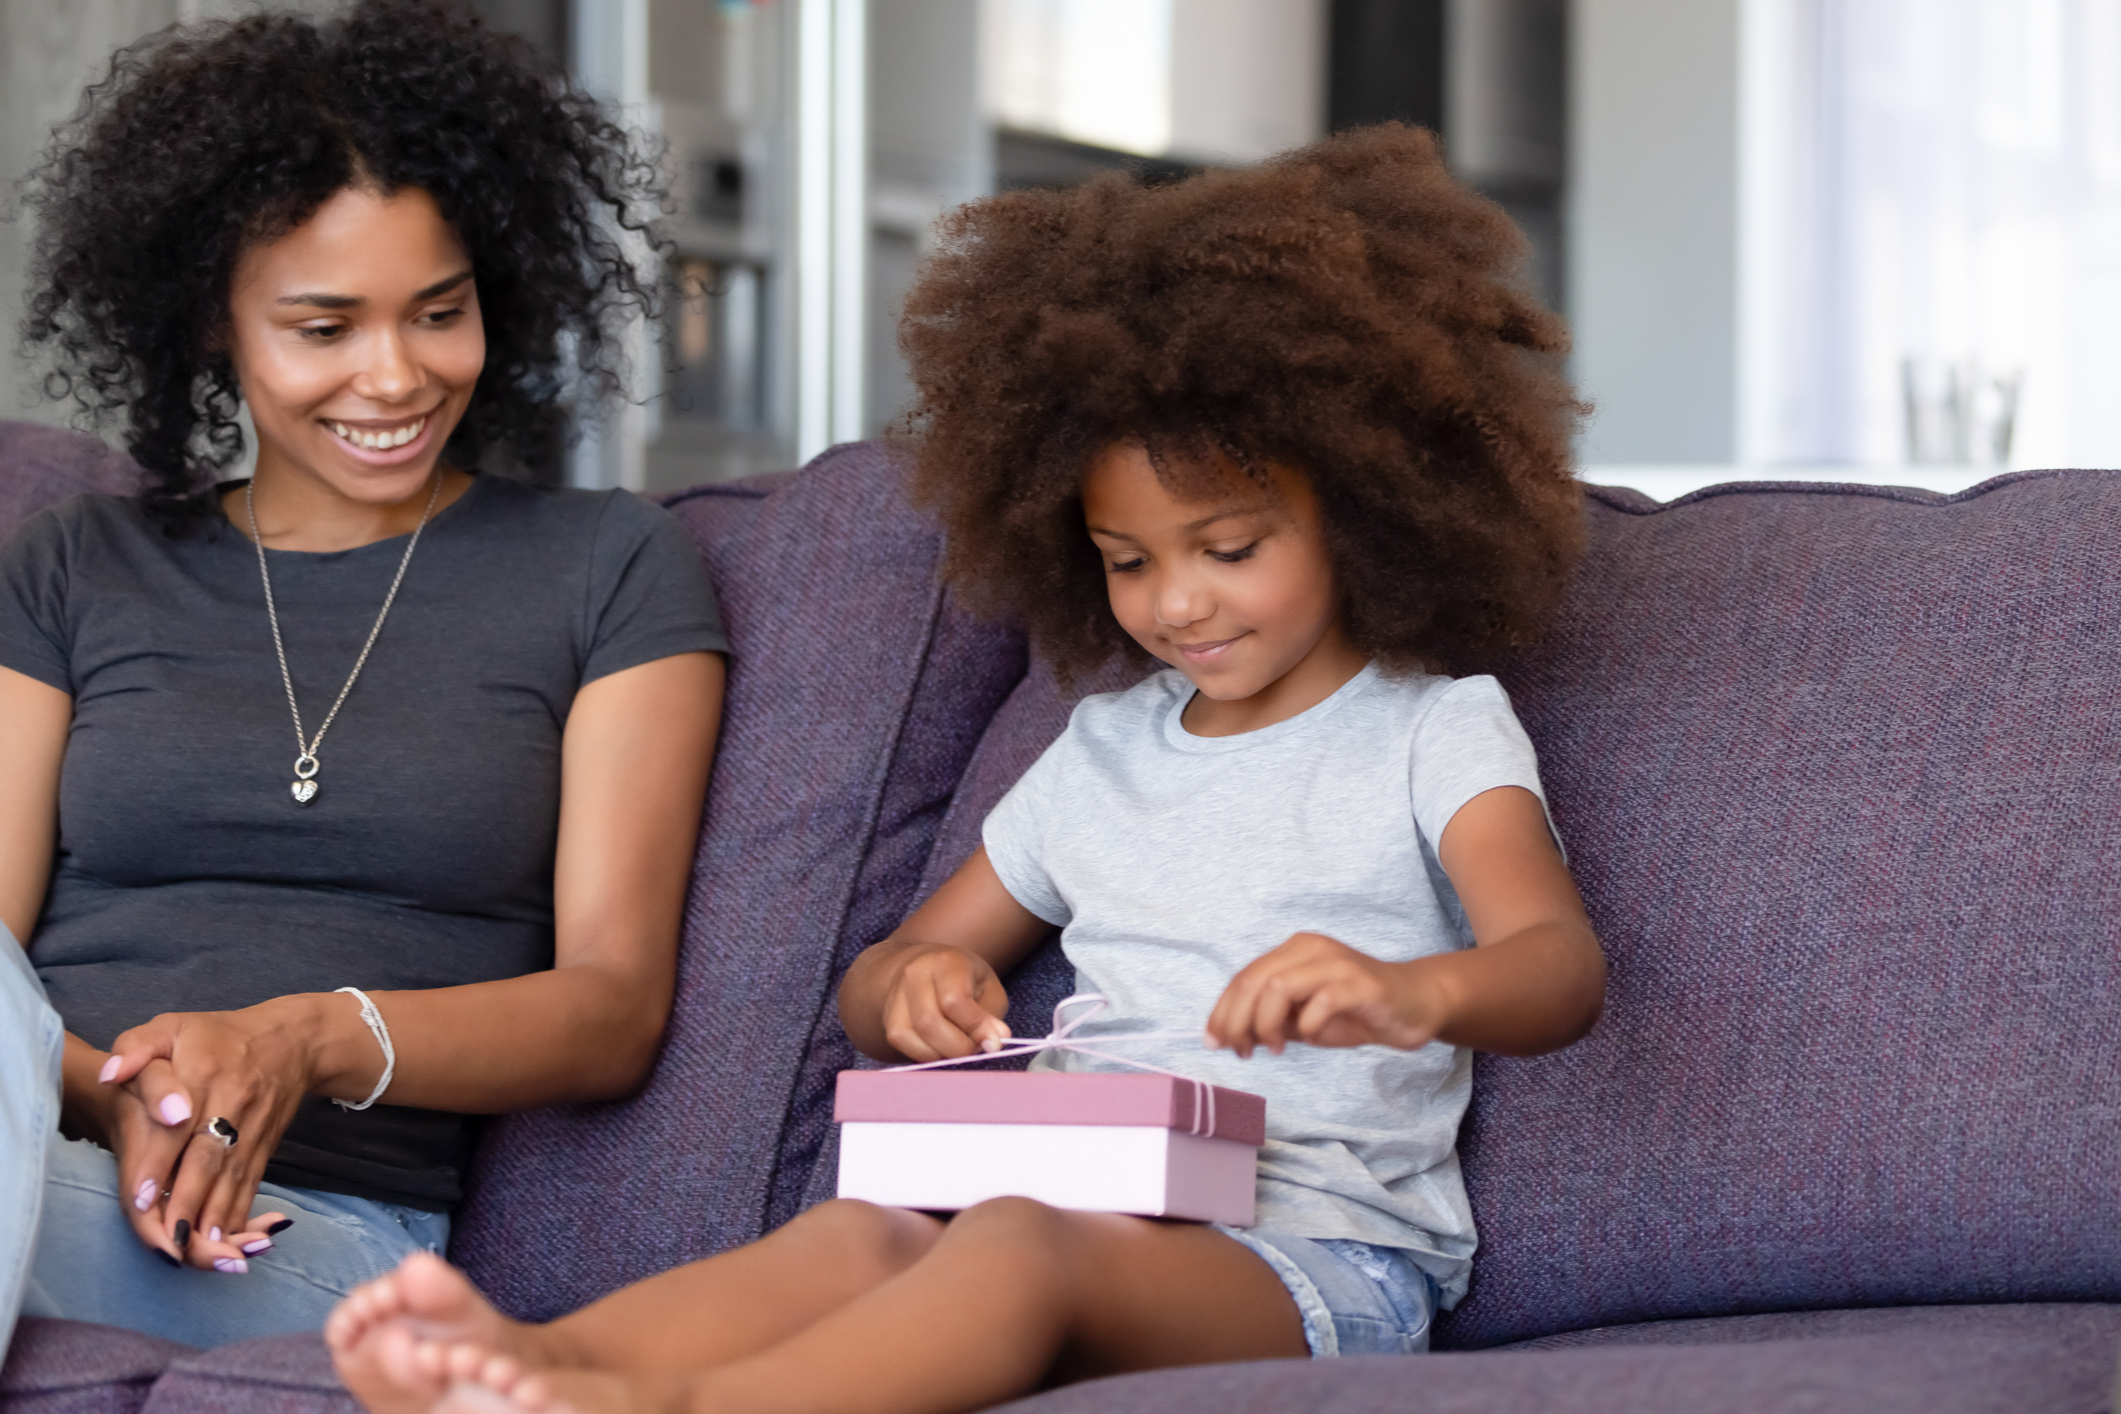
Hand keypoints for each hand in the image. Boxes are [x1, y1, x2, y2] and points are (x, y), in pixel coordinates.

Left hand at [101, 1001, 316, 1270]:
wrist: (293, 1041)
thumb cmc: (219, 1037)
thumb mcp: (173, 1026)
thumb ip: (137, 1048)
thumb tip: (111, 1075)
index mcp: (204, 1074)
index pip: (180, 1124)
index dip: (160, 1162)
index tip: (142, 1197)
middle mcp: (233, 1106)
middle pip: (208, 1160)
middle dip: (186, 1204)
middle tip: (165, 1243)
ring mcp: (252, 1131)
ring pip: (232, 1180)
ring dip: (214, 1220)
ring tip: (194, 1255)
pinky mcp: (265, 1149)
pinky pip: (251, 1187)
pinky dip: (238, 1218)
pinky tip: (225, 1246)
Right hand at [877, 944, 1010, 1061]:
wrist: (923, 969)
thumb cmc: (965, 981)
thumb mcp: (988, 989)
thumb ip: (992, 1016)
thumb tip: (994, 1042)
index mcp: (946, 962)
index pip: (955, 1001)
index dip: (975, 1027)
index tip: (993, 1044)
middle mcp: (915, 974)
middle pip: (930, 1023)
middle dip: (958, 1047)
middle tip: (976, 1049)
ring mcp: (896, 996)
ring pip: (914, 1036)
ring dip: (942, 1053)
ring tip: (959, 1046)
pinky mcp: (888, 1018)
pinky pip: (903, 1044)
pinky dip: (926, 1055)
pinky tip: (941, 1048)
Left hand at [1205, 932, 1448, 1057]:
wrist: (1415, 1003)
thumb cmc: (1355, 1010)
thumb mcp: (1303, 1018)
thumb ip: (1271, 1020)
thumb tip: (1231, 1035)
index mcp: (1293, 952)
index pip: (1243, 978)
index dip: (1222, 1011)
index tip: (1215, 1042)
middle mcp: (1311, 950)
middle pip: (1254, 980)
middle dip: (1236, 1020)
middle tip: (1240, 1050)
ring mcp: (1336, 964)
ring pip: (1279, 986)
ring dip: (1266, 1023)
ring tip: (1274, 1048)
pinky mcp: (1361, 984)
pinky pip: (1321, 1001)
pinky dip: (1306, 1025)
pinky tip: (1308, 1038)